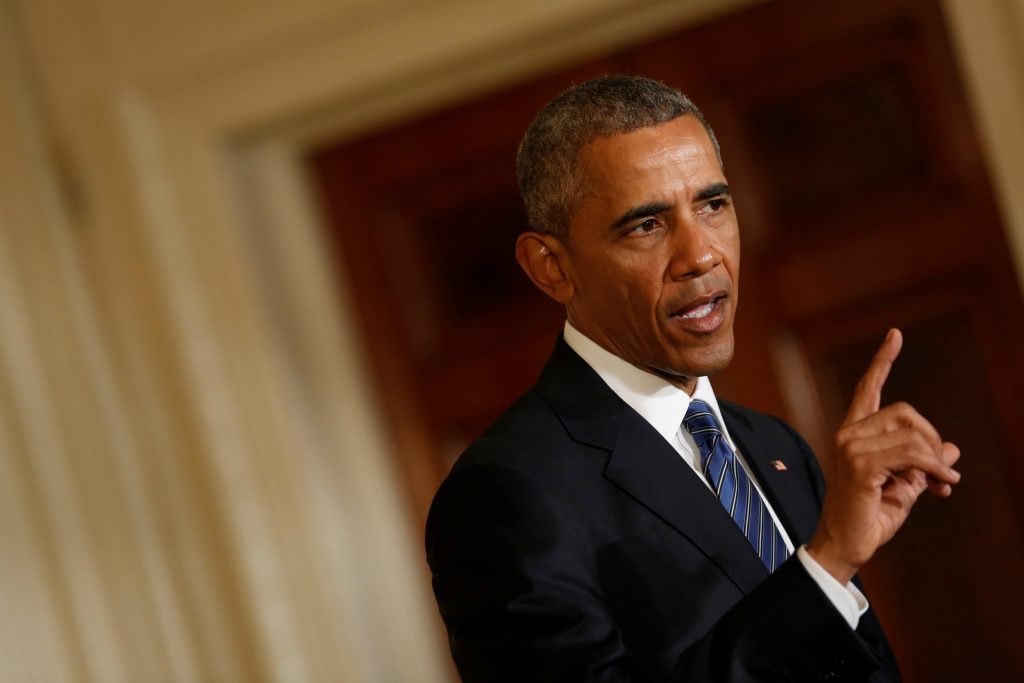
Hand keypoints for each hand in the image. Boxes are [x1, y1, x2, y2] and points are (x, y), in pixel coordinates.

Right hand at [806, 329, 960, 583]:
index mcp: (853, 435)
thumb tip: (952, 451)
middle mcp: (847, 434)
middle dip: (932, 438)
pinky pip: (911, 455)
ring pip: (912, 435)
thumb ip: (923, 465)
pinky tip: (943, 486)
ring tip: (943, 485)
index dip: (882, 361)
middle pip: (904, 411)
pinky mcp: (860, 465)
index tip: (895, 335)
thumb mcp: (905, 488)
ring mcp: (850, 447)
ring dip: (936, 461)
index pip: (867, 389)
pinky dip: (935, 470)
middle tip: (943, 473)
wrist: (845, 546)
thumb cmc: (868, 519)